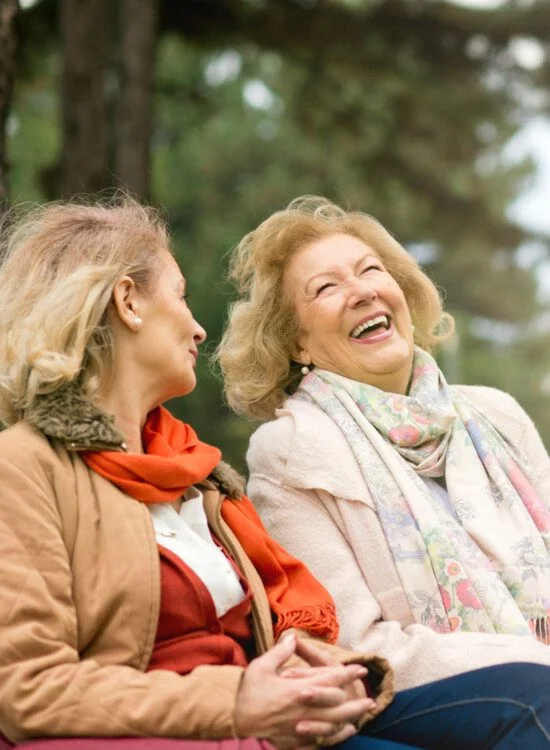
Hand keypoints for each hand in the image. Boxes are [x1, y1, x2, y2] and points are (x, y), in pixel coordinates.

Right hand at [234, 634, 373, 748]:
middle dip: (354, 701)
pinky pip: (321, 738)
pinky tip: (344, 731)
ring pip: (331, 723)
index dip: (346, 675)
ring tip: (363, 715)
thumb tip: (293, 637)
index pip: (328, 680)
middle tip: (371, 699)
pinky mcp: (295, 737)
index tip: (361, 669)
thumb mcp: (262, 665)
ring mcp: (300, 725)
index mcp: (296, 689)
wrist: (234, 718)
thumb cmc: (248, 691)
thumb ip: (280, 652)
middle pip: (335, 705)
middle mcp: (302, 708)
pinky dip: (336, 734)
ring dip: (349, 718)